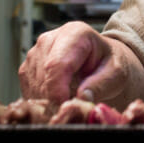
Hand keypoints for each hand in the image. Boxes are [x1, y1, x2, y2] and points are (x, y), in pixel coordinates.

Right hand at [18, 21, 132, 104]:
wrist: (100, 59)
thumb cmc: (108, 63)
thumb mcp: (116, 73)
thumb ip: (101, 84)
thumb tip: (83, 97)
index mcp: (74, 33)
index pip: (57, 64)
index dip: (58, 90)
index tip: (65, 106)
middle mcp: (50, 39)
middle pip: (43, 76)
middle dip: (54, 98)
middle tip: (71, 109)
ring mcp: (35, 52)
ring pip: (33, 84)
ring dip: (48, 100)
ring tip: (68, 103)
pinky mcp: (28, 67)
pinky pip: (28, 89)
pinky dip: (40, 100)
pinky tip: (57, 100)